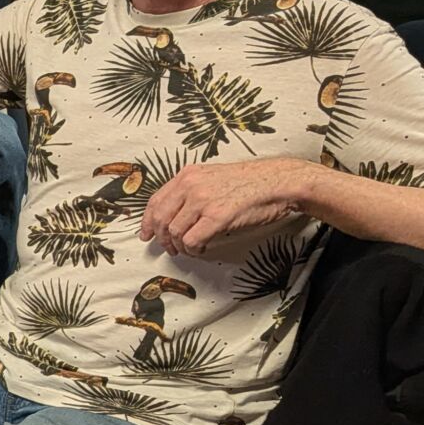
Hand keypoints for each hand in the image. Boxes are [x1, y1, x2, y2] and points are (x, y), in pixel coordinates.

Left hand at [139, 159, 312, 256]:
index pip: (155, 200)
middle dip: (162, 238)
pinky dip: (193, 249)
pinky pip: (192, 240)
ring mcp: (203, 201)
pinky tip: (202, 249)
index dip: (147, 221)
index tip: (145, 234)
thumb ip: (191, 191)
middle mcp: (191, 185)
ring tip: (190, 249)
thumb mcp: (212, 177)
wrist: (278, 182)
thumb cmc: (250, 182)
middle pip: (161, 218)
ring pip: (175, 232)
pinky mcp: (217, 217)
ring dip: (180, 246)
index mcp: (187, 175)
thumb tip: (175, 214)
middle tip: (169, 249)